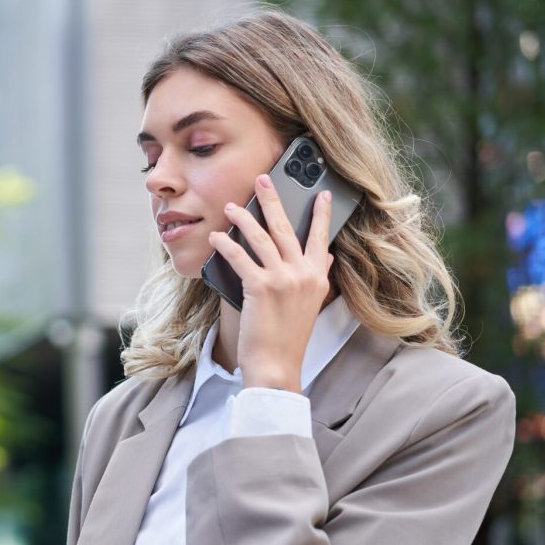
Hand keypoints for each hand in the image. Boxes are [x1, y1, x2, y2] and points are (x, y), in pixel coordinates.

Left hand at [209, 173, 334, 391]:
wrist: (277, 365)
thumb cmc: (288, 338)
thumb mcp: (311, 305)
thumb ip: (319, 279)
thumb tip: (328, 260)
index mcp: (318, 277)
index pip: (321, 238)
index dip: (322, 214)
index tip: (322, 193)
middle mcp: (304, 274)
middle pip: (287, 228)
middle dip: (273, 199)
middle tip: (262, 178)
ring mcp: (284, 279)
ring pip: (262, 237)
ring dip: (244, 217)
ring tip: (230, 206)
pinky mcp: (261, 287)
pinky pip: (241, 257)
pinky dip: (226, 244)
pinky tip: (216, 237)